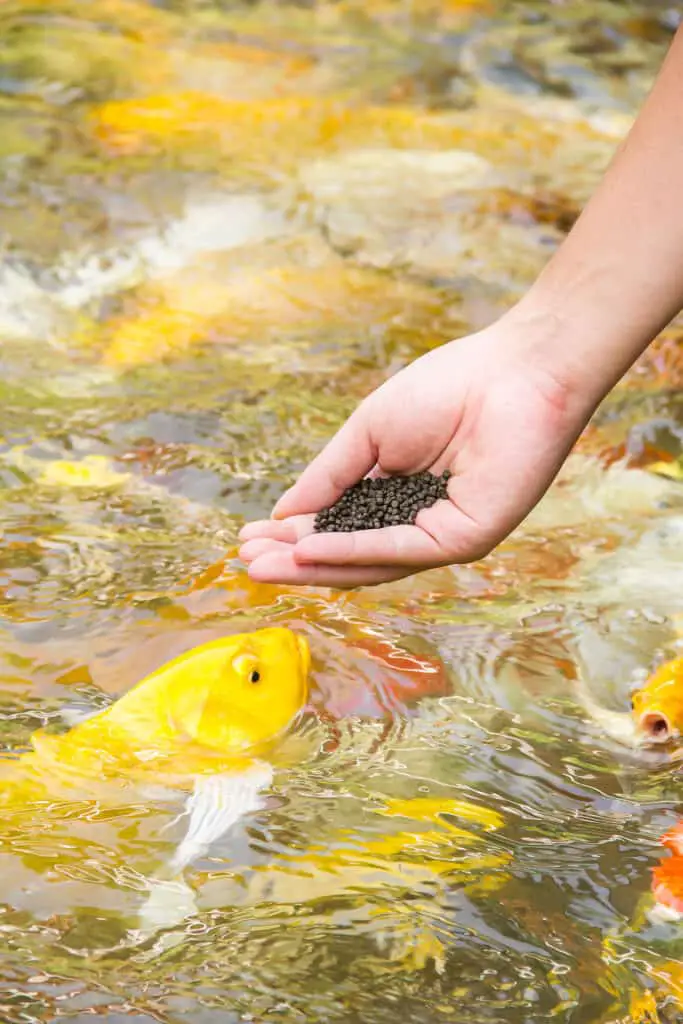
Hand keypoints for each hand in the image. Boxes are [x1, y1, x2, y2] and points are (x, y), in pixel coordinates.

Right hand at [238, 315, 599, 587]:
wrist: (516, 370)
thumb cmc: (449, 388)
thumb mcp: (368, 434)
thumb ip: (329, 476)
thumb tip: (282, 513)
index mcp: (397, 495)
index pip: (338, 527)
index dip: (293, 536)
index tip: (248, 539)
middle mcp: (418, 523)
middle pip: (347, 554)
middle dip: (295, 560)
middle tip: (246, 563)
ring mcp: (442, 535)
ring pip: (369, 563)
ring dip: (314, 566)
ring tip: (265, 567)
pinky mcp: (464, 539)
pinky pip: (400, 551)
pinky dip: (352, 551)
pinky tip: (309, 550)